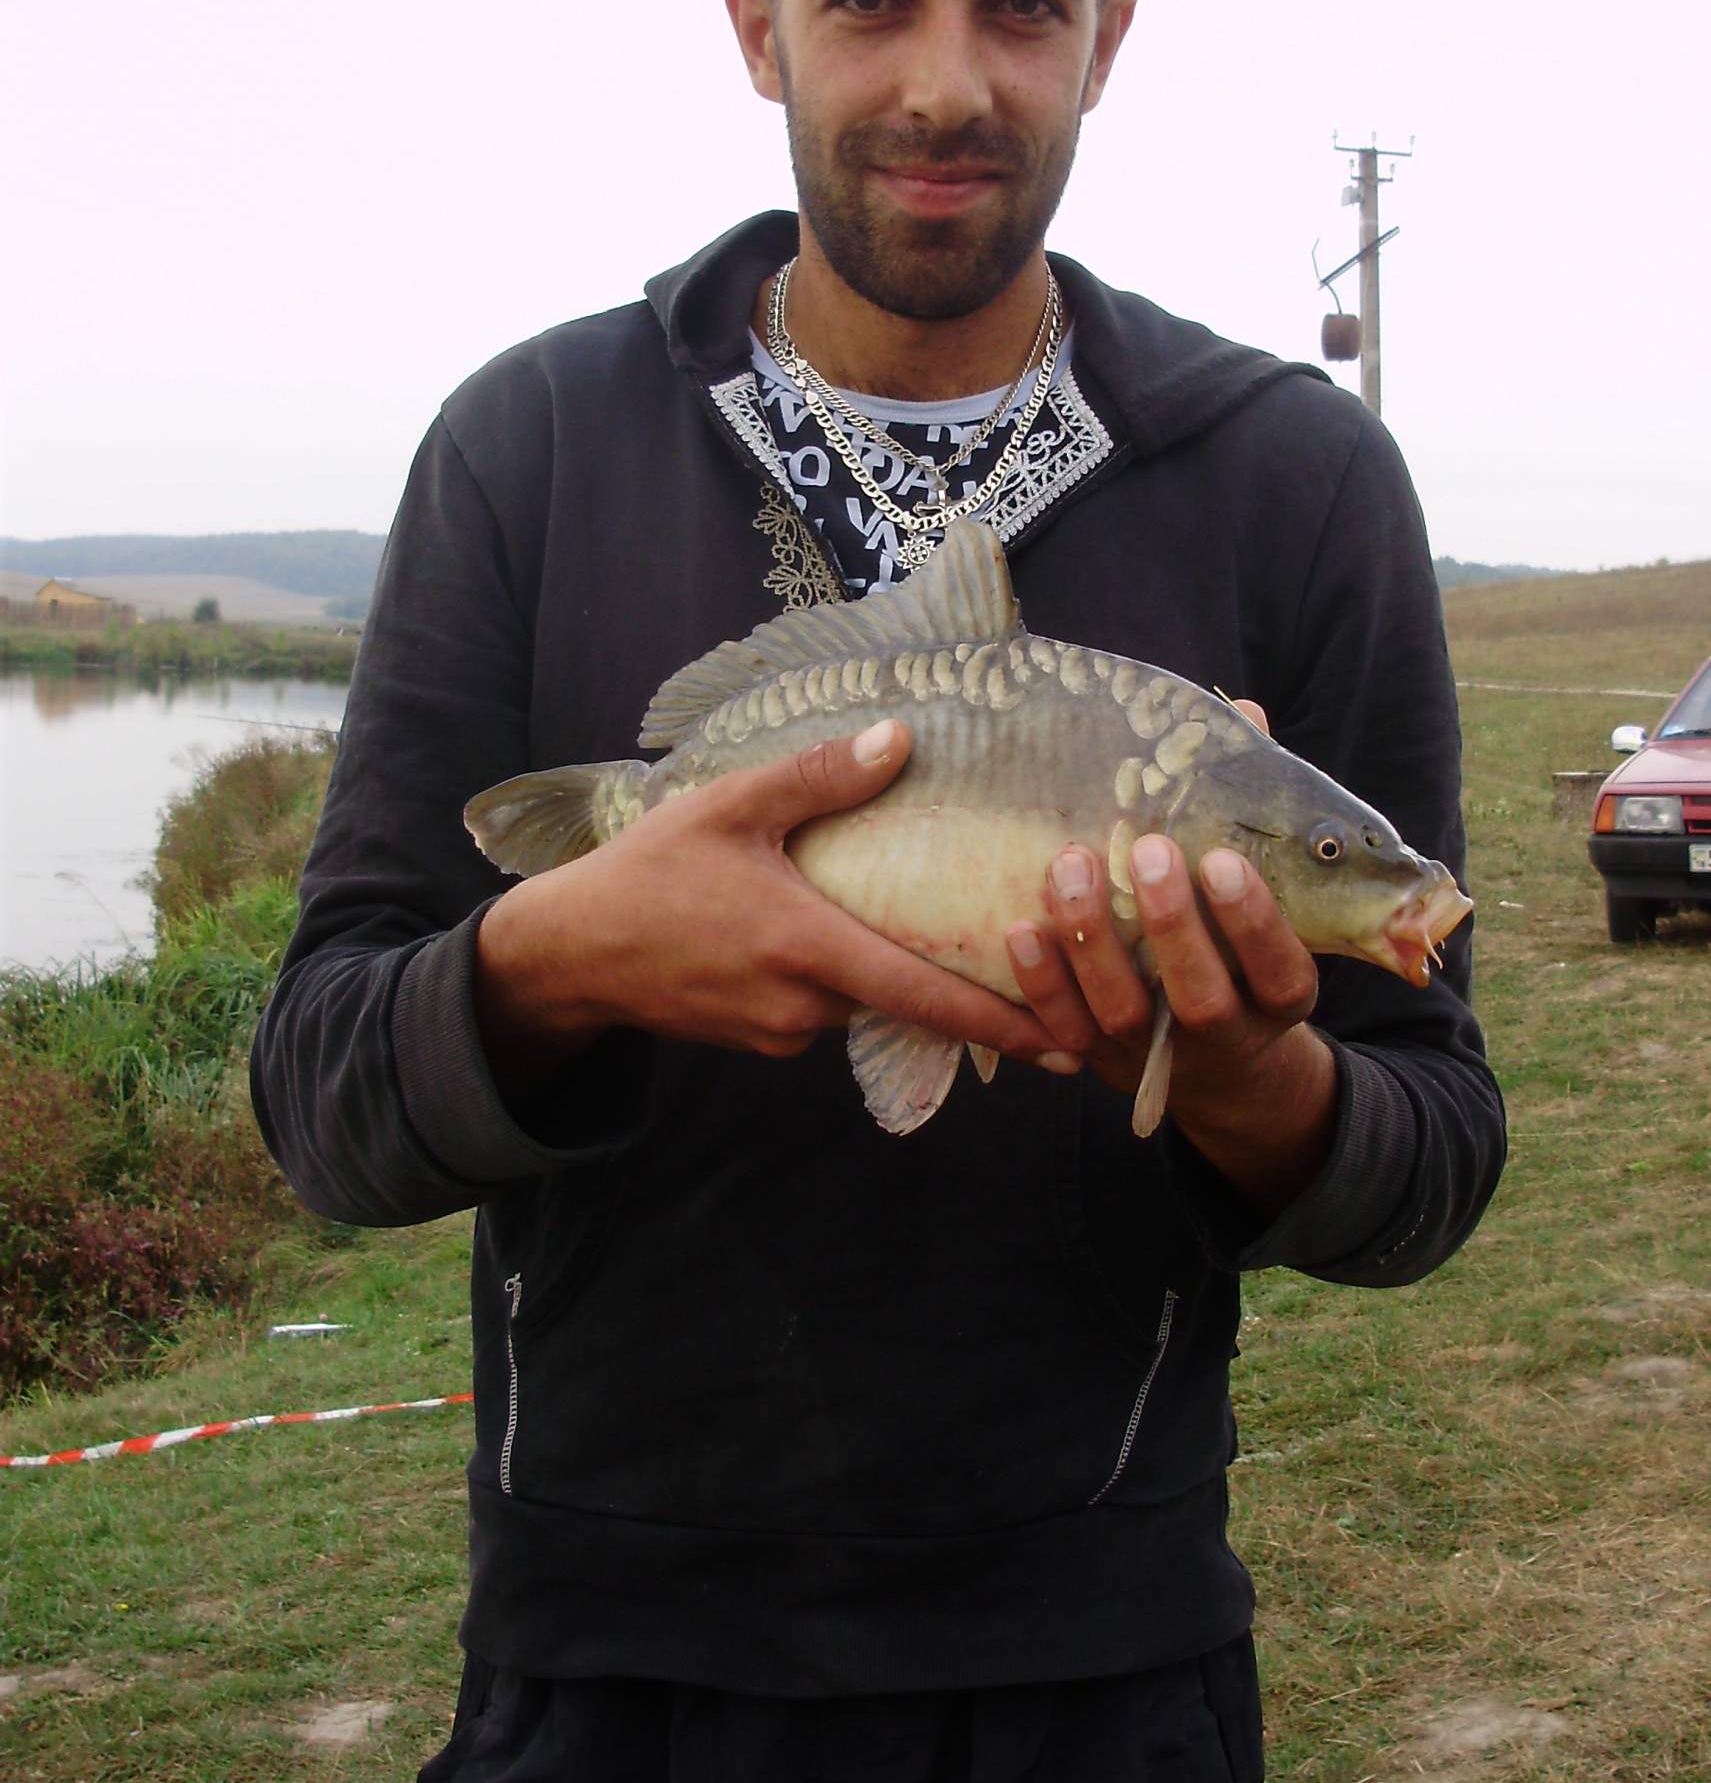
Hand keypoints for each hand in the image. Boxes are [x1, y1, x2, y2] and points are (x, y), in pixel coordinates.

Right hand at [475, 719, 1059, 1097]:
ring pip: (860, 998)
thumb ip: (819, 777)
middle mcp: (805, 1005)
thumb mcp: (730, 806)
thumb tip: (901, 738)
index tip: (1068, 1043)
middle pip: (904, 995)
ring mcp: (782, 1030)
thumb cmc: (649, 872)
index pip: (928, 996)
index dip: (1003, 1024)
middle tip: (1015, 954)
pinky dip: (833, 974)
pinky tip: (812, 930)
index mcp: (810, 948)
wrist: (569, 952)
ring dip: (881, 966)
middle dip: (954, 981)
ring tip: (890, 916)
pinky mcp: (759, 1039)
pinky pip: (819, 1006)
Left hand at [1003, 698, 1338, 1209]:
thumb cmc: (1236, 950)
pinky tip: (1020, 930)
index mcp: (1278, 998)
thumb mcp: (1259, 897)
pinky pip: (1064, 1030)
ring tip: (1071, 866)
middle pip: (1199, 997)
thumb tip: (1247, 717)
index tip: (1223, 860)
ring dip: (1093, 941)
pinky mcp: (1097, 1061)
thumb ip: (1249, 815)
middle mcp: (1223, 1036)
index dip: (1254, 921)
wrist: (1218, 1069)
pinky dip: (1041, 984)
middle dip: (1171, 925)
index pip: (1279, 969)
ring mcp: (1154, 1055)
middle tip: (1148, 849)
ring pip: (1123, 1013)